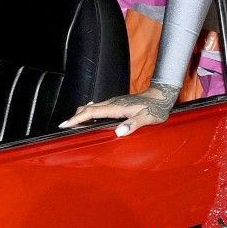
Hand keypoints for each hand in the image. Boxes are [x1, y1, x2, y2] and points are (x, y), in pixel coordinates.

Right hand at [60, 83, 179, 137]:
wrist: (162, 95)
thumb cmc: (156, 108)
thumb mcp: (147, 118)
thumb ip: (133, 124)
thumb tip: (118, 132)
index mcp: (116, 107)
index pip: (91, 112)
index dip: (77, 118)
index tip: (65, 124)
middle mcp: (113, 103)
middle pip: (88, 108)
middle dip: (75, 117)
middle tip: (65, 126)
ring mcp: (114, 102)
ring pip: (92, 107)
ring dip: (81, 114)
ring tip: (73, 124)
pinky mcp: (117, 103)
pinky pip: (98, 107)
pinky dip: (89, 112)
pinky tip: (89, 116)